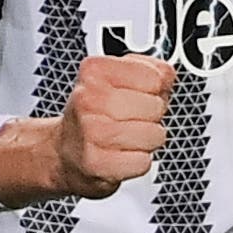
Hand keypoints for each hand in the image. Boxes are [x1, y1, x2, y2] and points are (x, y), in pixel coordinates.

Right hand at [47, 54, 172, 198]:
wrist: (66, 152)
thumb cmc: (94, 115)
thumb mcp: (116, 80)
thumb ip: (149, 70)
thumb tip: (167, 76)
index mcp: (95, 71)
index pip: (155, 77)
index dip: (156, 89)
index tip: (139, 94)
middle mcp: (88, 99)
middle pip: (157, 107)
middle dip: (152, 116)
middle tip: (131, 119)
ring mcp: (91, 131)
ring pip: (154, 135)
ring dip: (147, 141)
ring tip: (126, 137)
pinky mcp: (97, 163)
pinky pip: (144, 162)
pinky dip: (138, 162)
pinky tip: (120, 154)